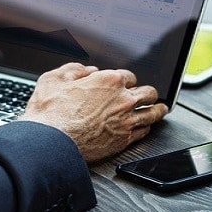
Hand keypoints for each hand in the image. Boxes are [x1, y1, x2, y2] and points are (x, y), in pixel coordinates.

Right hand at [19, 63, 167, 162]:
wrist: (51, 141)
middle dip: (148, 93)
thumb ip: (73, 70)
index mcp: (109, 80)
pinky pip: (145, 131)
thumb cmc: (51, 112)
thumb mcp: (54, 79)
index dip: (125, 80)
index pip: (129, 76)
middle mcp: (123, 99)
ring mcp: (126, 120)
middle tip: (149, 95)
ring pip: (153, 113)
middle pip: (148, 92)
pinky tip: (147, 127)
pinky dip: (147, 128)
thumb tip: (85, 70)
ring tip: (161, 109)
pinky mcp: (124, 140)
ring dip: (158, 110)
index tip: (124, 84)